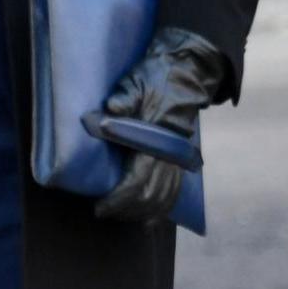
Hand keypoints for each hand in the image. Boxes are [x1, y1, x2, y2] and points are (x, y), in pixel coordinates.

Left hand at [95, 27, 226, 224]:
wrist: (187, 72)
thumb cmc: (158, 77)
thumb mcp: (137, 81)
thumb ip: (124, 97)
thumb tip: (108, 111)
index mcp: (156, 140)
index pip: (137, 182)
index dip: (117, 200)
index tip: (100, 207)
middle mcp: (170, 155)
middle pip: (150, 197)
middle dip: (126, 210)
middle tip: (104, 211)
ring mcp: (178, 158)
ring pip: (164, 198)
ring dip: (142, 212)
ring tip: (121, 213)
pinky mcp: (180, 158)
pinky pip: (174, 191)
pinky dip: (161, 207)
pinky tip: (148, 216)